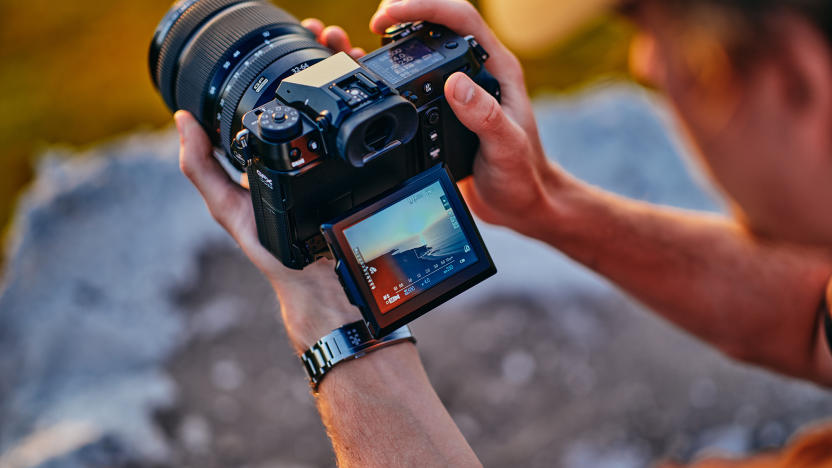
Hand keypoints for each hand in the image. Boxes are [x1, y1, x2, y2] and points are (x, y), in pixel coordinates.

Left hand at [174, 19, 381, 350]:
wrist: (331, 288)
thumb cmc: (279, 254)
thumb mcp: (233, 209)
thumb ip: (204, 170)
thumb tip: (181, 121)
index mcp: (287, 156)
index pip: (292, 97)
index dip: (297, 64)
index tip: (304, 36)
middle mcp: (322, 155)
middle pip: (329, 96)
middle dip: (334, 59)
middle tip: (334, 35)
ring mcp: (354, 163)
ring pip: (356, 109)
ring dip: (360, 74)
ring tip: (357, 49)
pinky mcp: (380, 173)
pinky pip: (383, 133)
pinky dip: (385, 106)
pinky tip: (385, 85)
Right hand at [370, 0, 561, 231]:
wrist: (520, 205)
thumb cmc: (523, 176)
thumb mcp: (506, 146)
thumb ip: (485, 115)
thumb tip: (454, 84)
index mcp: (497, 69)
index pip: (460, 19)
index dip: (424, 8)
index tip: (390, 15)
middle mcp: (476, 73)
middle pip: (435, 26)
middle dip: (400, 16)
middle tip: (371, 24)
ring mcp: (459, 91)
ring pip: (419, 53)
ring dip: (386, 44)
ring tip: (352, 43)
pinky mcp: (443, 111)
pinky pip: (411, 83)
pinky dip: (386, 76)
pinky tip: (366, 79)